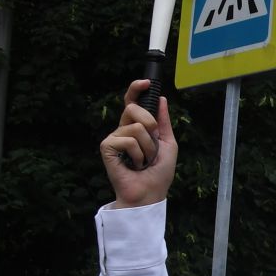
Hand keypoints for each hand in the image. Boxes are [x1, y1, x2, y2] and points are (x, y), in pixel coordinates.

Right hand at [100, 80, 177, 207]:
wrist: (150, 193)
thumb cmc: (159, 173)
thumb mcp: (168, 144)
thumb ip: (164, 122)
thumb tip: (161, 98)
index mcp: (137, 127)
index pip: (132, 102)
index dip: (136, 89)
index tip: (146, 82)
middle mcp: (123, 129)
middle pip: (133, 109)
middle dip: (150, 124)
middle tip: (153, 143)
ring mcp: (114, 137)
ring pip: (136, 127)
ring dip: (148, 147)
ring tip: (144, 160)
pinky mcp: (106, 147)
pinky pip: (127, 140)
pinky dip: (138, 154)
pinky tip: (134, 164)